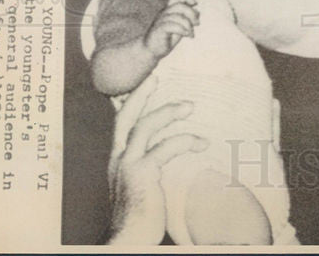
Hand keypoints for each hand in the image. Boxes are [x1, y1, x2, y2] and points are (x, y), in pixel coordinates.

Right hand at [106, 76, 207, 244]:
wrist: (128, 239)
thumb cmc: (141, 215)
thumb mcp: (143, 185)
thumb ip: (151, 166)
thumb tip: (169, 151)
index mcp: (117, 159)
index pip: (120, 124)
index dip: (129, 103)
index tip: (142, 85)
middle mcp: (117, 159)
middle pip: (125, 117)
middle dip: (139, 95)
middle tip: (155, 78)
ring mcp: (127, 165)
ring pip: (144, 126)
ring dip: (167, 111)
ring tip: (189, 106)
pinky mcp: (141, 174)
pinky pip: (164, 148)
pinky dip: (184, 140)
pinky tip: (201, 142)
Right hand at [143, 0, 199, 57]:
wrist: (151, 51)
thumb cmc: (166, 38)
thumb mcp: (180, 27)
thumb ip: (187, 19)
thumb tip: (198, 11)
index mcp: (169, 11)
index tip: (195, 3)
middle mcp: (164, 13)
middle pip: (179, 6)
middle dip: (191, 13)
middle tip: (197, 24)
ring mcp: (160, 21)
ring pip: (177, 17)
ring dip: (188, 25)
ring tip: (191, 34)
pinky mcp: (158, 30)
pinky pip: (171, 25)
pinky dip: (182, 29)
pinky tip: (187, 35)